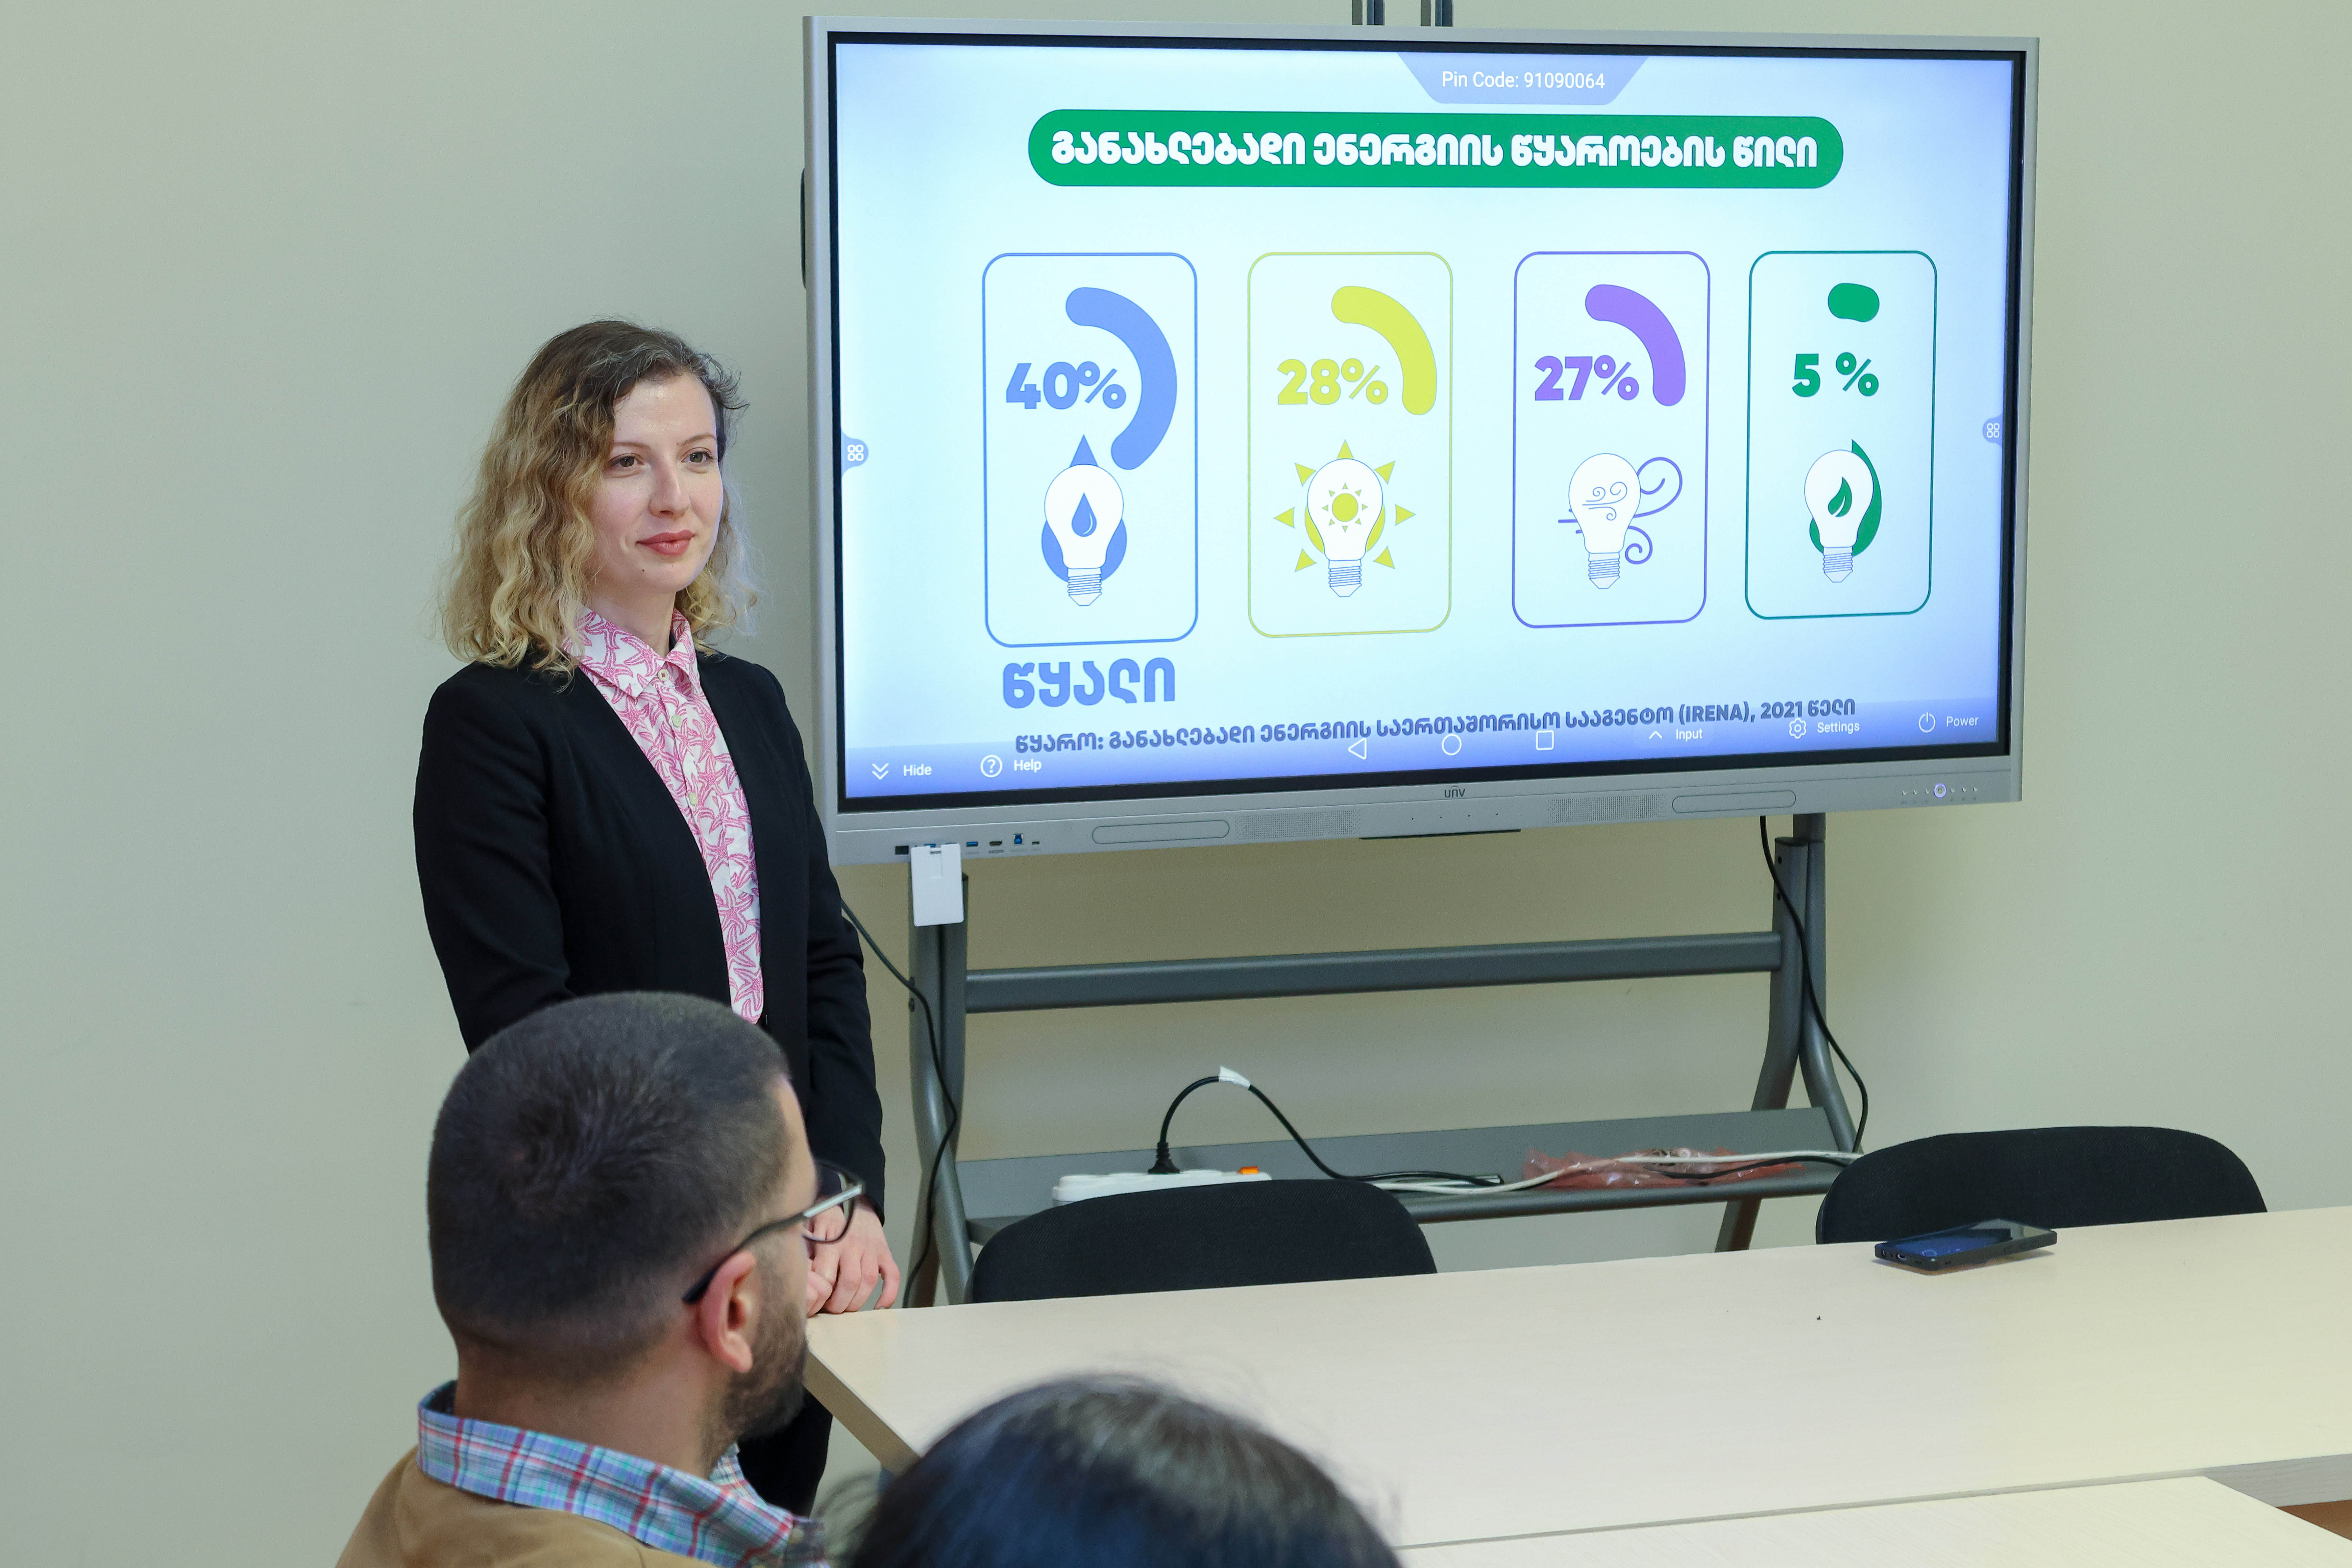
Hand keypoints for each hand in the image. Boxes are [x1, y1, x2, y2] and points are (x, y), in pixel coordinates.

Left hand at [805, 1200, 900, 1314]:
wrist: (857, 1207)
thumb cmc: (830, 1224)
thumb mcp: (811, 1231)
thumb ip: (805, 1251)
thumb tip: (800, 1278)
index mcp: (832, 1243)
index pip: (827, 1276)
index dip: (821, 1294)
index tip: (816, 1301)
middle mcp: (853, 1246)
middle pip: (850, 1282)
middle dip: (839, 1303)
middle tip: (831, 1308)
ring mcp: (871, 1250)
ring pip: (869, 1282)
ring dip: (858, 1301)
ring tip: (848, 1307)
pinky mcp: (885, 1254)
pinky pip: (892, 1276)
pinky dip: (889, 1294)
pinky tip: (879, 1306)